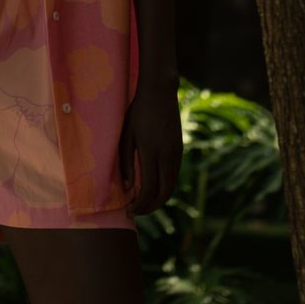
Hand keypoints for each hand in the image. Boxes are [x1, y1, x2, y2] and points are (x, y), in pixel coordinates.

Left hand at [118, 75, 182, 213]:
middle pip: (164, 194)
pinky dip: (165, 186)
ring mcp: (176, 153)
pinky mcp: (180, 149)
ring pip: (171, 186)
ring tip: (143, 201)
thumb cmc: (138, 112)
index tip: (129, 209)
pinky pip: (174, 175)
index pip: (148, 189)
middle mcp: (168, 157)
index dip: (139, 204)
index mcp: (152, 153)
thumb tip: (126, 187)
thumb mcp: (126, 134)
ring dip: (159, 198)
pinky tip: (153, 185)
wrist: (160, 92)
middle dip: (150, 207)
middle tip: (136, 210)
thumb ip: (125, 161)